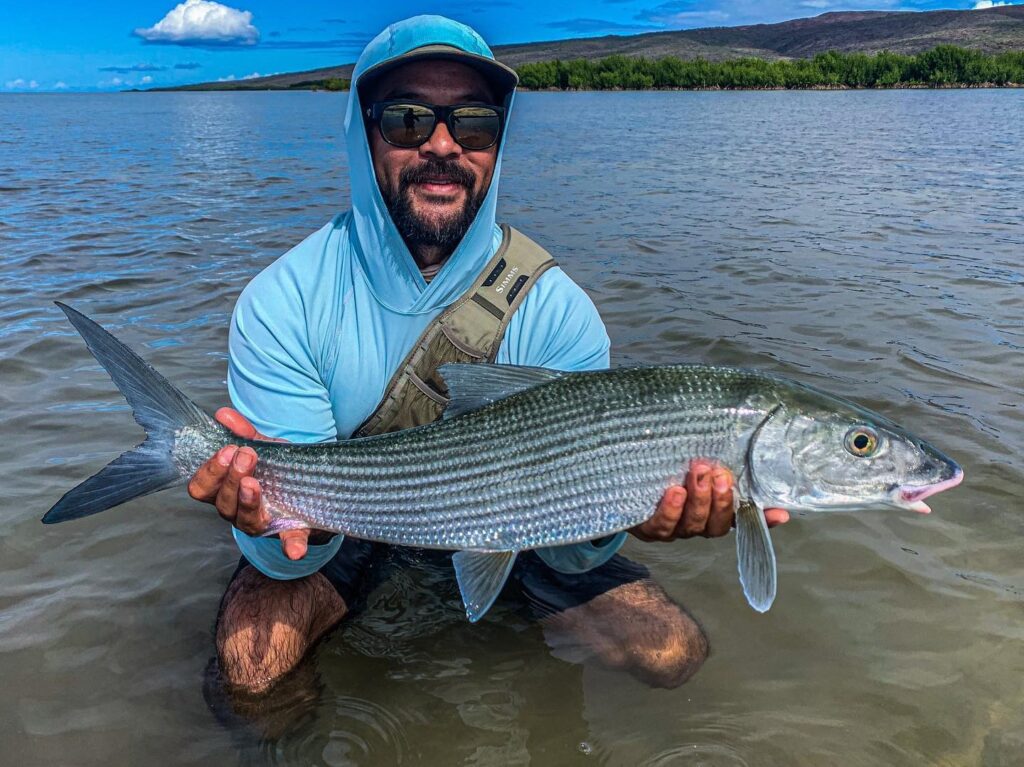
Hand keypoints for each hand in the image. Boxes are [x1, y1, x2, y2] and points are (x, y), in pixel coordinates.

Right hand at [187, 407, 318, 559]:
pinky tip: (295, 550)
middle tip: (246, 456)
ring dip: (248, 501)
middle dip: (231, 479)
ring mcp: (263, 524)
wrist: (310, 488)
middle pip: (222, 503)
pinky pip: (288, 541)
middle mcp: (237, 512)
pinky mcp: (290, 531)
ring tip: (254, 483)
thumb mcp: (262, 447)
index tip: (228, 450)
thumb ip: (244, 432)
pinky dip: (291, 545)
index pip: (202, 489)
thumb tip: (224, 414)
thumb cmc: (276, 469)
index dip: (211, 471)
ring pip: (246, 520)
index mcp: (225, 492)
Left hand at [630, 459, 789, 541]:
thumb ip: (718, 462)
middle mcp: (695, 525)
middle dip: (720, 500)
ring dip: (699, 501)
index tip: (779, 512)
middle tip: (719, 473)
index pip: (742, 518)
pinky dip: (670, 510)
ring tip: (698, 473)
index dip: (762, 519)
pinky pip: (662, 526)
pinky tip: (674, 491)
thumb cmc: (666, 466)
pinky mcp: (648, 529)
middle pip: (716, 524)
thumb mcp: (692, 462)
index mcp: (712, 512)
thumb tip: (754, 454)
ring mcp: (672, 529)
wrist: (621, 477)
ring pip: (692, 525)